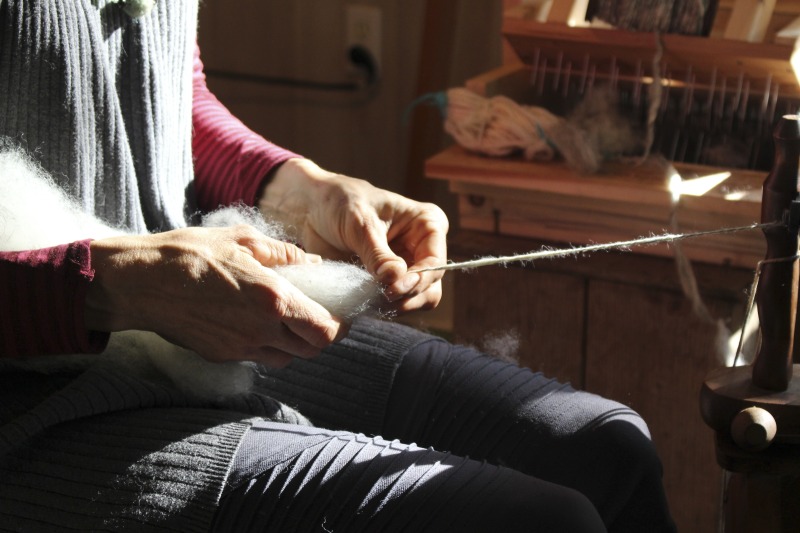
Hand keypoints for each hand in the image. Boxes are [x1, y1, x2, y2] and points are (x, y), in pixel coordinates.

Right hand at [85, 225, 346, 366]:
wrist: (139, 282)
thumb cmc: (191, 253)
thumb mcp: (242, 239)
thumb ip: (285, 253)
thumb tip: (313, 261)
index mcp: (272, 299)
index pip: (325, 331)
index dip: (339, 326)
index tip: (339, 314)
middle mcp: (261, 330)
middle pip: (312, 350)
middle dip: (321, 335)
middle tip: (316, 314)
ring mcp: (241, 348)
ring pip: (287, 358)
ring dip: (295, 342)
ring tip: (286, 318)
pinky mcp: (223, 356)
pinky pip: (259, 357)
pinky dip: (268, 345)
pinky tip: (255, 322)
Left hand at [259, 159, 448, 312]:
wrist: (313, 209)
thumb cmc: (340, 203)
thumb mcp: (360, 224)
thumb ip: (378, 254)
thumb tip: (396, 280)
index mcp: (427, 225)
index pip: (435, 262)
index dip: (419, 280)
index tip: (394, 289)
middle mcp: (423, 248)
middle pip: (430, 287)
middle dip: (408, 297)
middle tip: (382, 299)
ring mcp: (407, 268)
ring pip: (415, 300)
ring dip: (395, 306)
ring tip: (370, 300)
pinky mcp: (387, 282)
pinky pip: (393, 304)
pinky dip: (381, 307)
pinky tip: (364, 301)